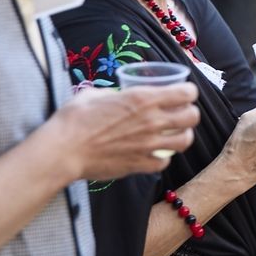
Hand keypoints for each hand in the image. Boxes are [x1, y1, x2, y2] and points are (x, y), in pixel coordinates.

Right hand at [58, 83, 199, 179]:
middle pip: (193, 116)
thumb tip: (120, 94)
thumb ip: (116, 93)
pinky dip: (163, 158)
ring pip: (185, 141)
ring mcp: (148, 144)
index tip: (182, 93)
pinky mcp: (140, 164)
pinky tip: (154, 153)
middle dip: (189, 113)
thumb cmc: (74, 119)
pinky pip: (164, 162)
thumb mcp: (96, 94)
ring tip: (172, 134)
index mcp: (143, 98)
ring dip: (182, 136)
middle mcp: (152, 120)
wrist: (62, 150)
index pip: (187, 92)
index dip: (188, 91)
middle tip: (179, 114)